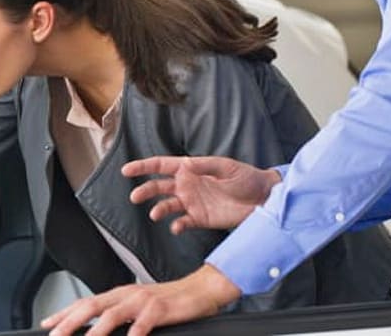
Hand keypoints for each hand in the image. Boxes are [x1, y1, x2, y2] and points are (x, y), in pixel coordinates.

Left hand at [40, 265, 240, 335]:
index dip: (64, 313)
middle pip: (91, 307)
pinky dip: (133, 334)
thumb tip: (98, 329)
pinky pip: (142, 324)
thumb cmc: (169, 301)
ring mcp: (142, 301)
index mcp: (119, 294)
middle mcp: (126, 295)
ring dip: (94, 330)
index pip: (85, 303)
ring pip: (112, 315)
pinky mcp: (159, 309)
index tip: (46, 323)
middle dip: (69, 321)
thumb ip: (119, 316)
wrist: (200, 290)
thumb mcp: (138, 307)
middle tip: (54, 334)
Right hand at [122, 156, 280, 233]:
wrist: (263, 200)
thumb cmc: (247, 178)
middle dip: (145, 190)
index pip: (162, 166)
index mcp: (190, 169)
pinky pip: (183, 222)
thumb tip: (184, 165)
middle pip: (159, 187)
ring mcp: (192, 203)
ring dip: (158, 209)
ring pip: (167, 206)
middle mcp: (187, 186)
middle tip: (135, 196)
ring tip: (155, 214)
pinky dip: (176, 225)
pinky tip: (176, 227)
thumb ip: (204, 166)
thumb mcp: (226, 167)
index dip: (143, 167)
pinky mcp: (200, 219)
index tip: (126, 170)